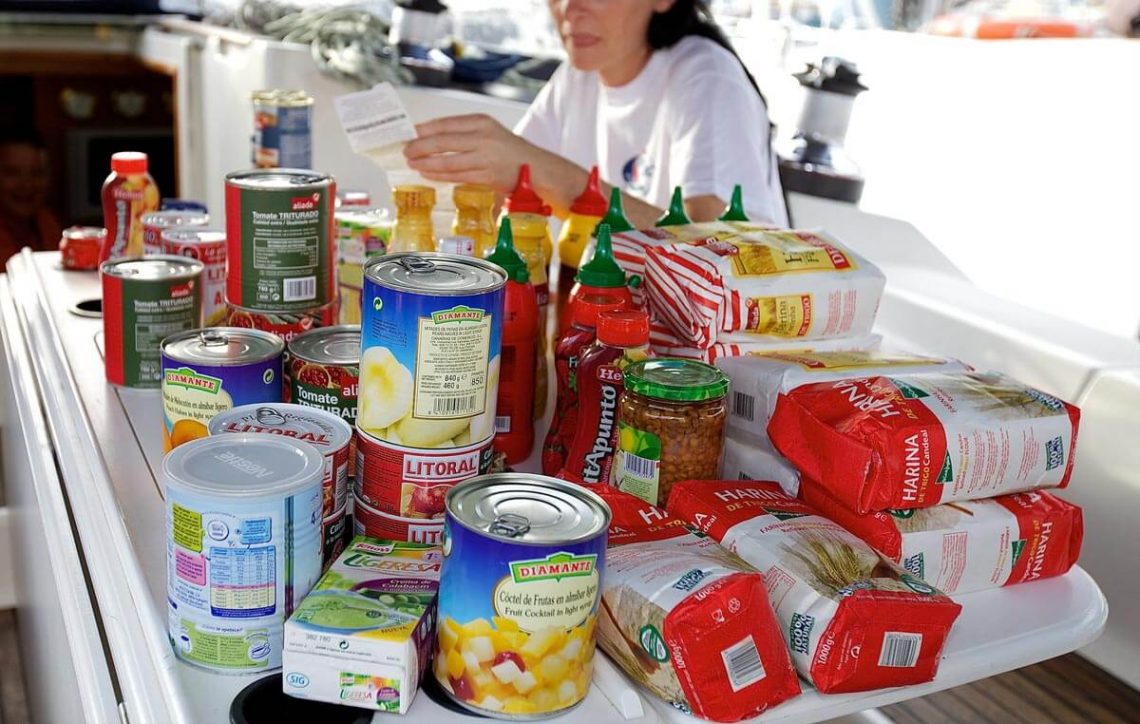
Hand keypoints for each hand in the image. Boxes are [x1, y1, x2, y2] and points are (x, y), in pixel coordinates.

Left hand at [403, 114, 536, 191]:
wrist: (535, 167)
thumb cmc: (507, 149)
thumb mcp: (488, 130)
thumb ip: (462, 132)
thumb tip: (427, 136)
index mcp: (481, 122)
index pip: (445, 124)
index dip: (423, 129)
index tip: (408, 133)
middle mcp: (483, 138)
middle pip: (443, 142)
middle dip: (420, 147)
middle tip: (406, 150)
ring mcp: (485, 159)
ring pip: (447, 162)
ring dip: (426, 164)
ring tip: (412, 164)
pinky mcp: (486, 177)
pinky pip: (456, 176)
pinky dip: (439, 176)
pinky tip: (427, 174)